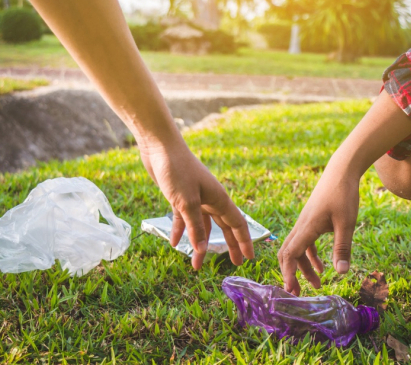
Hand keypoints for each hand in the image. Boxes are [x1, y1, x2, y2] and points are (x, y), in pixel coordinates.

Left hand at [139, 141, 254, 269]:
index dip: (245, 241)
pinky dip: (181, 230)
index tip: (249, 258)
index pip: (237, 224)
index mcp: (219, 199)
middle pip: (223, 227)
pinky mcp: (180, 196)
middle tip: (234, 263)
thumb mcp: (187, 202)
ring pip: (202, 225)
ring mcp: (196, 197)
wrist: (160, 147)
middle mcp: (211, 199)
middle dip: (229, 245)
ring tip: (196, 264)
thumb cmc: (177, 170)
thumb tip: (202, 249)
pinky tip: (174, 243)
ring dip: (199, 243)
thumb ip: (195, 227)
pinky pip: (184, 218)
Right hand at [278, 170, 359, 295]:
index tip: (291, 289)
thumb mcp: (346, 223)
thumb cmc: (343, 194)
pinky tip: (323, 267)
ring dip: (303, 268)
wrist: (341, 171)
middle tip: (297, 293)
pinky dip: (310, 257)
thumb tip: (341, 273)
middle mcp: (301, 226)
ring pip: (296, 249)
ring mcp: (305, 223)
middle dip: (291, 274)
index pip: (290, 254)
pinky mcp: (311, 220)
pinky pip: (305, 242)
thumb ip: (343, 248)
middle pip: (288, 253)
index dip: (288, 273)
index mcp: (307, 227)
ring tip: (318, 284)